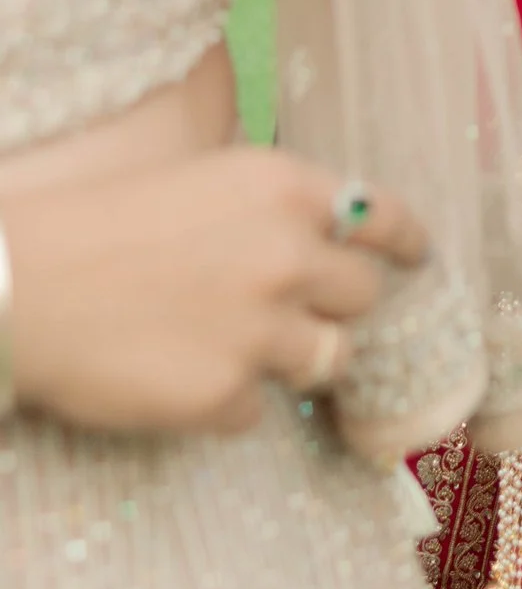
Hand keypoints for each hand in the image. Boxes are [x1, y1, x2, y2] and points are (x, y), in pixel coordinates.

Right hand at [5, 147, 425, 434]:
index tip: (415, 260)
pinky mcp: (222, 395)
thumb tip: (320, 237)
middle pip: (364, 295)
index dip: (406, 243)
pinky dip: (230, 400)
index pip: (385, 218)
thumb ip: (272, 208)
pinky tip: (182, 376)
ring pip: (327, 360)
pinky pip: (258, 409)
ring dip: (295, 358)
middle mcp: (288, 255)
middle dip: (336, 305)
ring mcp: (260, 330)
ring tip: (237, 348)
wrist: (23, 283)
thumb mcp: (203, 178)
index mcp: (286, 188)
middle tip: (298, 311)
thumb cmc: (101, 220)